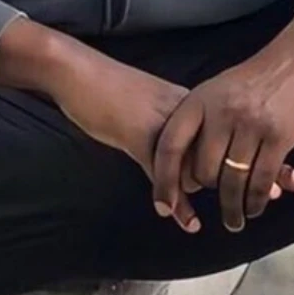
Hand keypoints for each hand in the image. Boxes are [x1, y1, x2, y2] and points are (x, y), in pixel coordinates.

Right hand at [0, 19, 195, 227]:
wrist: (77, 72)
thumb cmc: (107, 89)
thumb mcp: (147, 107)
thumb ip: (166, 128)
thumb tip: (177, 153)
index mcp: (188, 103)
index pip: (216, 141)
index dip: (213, 166)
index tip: (212, 187)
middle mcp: (184, 112)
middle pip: (208, 157)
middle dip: (204, 184)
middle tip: (194, 207)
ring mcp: (164, 125)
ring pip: (189, 169)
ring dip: (186, 198)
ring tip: (191, 222)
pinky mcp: (142, 137)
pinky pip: (162, 176)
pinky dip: (168, 200)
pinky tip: (168, 214)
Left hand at [152, 9, 293, 232]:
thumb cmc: (256, 78)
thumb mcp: (217, 89)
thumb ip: (200, 120)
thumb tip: (185, 158)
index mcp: (199, 101)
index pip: (171, 146)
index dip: (164, 180)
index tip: (162, 205)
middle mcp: (221, 113)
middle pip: (203, 170)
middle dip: (208, 192)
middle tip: (215, 202)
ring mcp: (250, 125)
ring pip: (233, 180)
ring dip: (233, 207)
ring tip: (234, 221)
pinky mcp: (278, 137)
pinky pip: (261, 180)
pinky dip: (256, 200)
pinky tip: (254, 208)